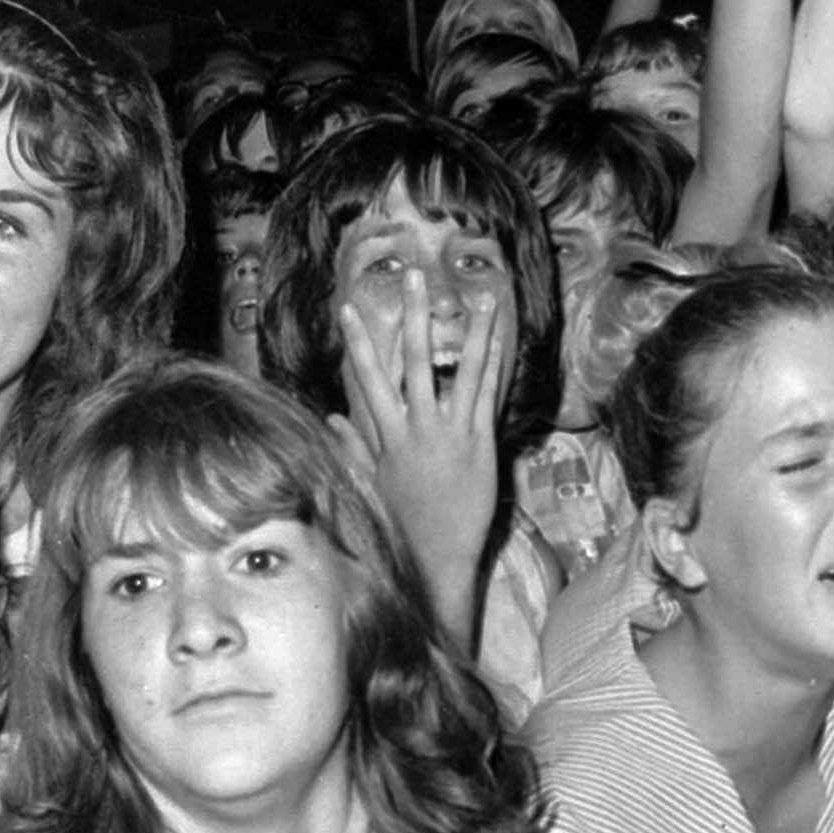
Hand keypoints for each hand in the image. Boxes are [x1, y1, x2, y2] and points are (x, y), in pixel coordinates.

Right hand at [338, 270, 503, 586]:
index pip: (369, 378)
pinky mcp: (480, 442)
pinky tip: (501, 340)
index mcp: (388, 435)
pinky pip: (488, 395)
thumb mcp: (370, 481)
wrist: (435, 556)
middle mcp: (417, 427)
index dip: (358, 342)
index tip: (348, 309)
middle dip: (412, 315)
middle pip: (413, 360)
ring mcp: (451, 432)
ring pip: (461, 370)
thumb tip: (331, 418)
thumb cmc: (402, 522)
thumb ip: (354, 444)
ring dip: (471, 331)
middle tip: (413, 276)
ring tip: (478, 296)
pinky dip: (494, 366)